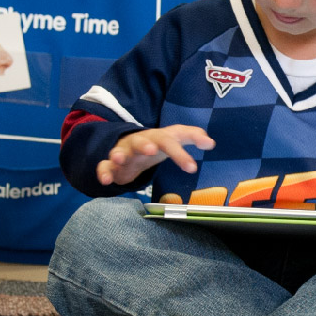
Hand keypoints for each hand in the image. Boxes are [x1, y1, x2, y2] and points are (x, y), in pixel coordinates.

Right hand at [98, 125, 215, 185]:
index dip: (191, 137)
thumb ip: (191, 138)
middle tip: (154, 151)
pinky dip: (104, 172)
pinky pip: (105, 165)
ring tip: (120, 159)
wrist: (127, 146)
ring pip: (121, 150)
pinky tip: (106, 181)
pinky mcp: (111, 163)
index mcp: (160, 136)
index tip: (207, 145)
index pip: (177, 134)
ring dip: (120, 154)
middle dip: (149, 144)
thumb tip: (211, 143)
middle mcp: (142, 141)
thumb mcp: (173, 139)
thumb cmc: (156, 144)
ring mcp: (126, 151)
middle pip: (147, 141)